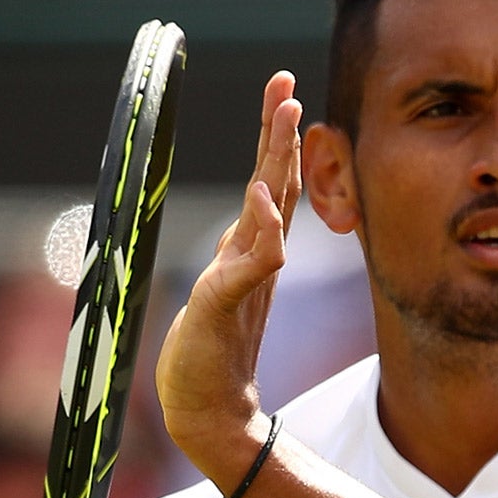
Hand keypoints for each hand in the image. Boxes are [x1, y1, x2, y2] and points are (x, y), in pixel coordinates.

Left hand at [156, 71, 302, 484]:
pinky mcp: (228, 305)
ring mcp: (245, 280)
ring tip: (285, 119)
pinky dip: (262, 230)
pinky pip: (252, 263)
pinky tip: (262, 199)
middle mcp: (254, 258)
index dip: (275, 135)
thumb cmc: (211, 356)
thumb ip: (242, 256)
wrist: (211, 411)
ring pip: (269, 213)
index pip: (270, 181)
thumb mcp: (221, 292)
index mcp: (251, 251)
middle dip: (280, 133)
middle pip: (276, 184)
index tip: (282, 88)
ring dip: (278, 163)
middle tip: (287, 86)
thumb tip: (258, 221)